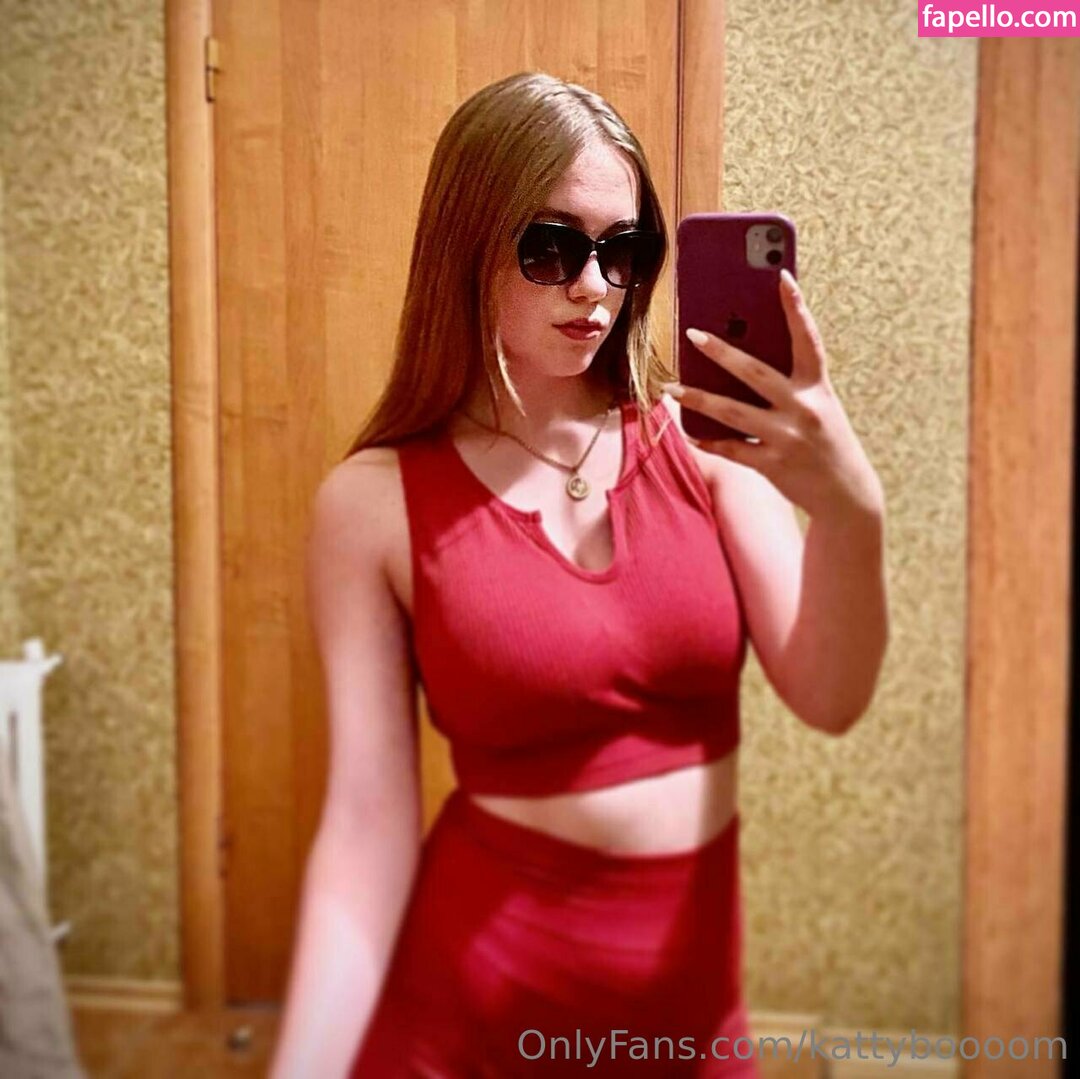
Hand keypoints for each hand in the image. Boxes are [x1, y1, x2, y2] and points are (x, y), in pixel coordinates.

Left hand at [662, 268, 883, 521]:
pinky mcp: (772, 465)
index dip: (796, 307)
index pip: (808, 340)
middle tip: (692, 334)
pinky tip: (689, 431)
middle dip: (721, 352)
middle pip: (755, 372)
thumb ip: (790, 385)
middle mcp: (804, 408)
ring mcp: (787, 438)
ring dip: (697, 398)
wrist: (846, 494)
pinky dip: (708, 440)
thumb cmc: (825, 441)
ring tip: (671, 388)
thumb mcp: (819, 407)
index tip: (781, 276)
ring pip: (732, 411)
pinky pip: (731, 449)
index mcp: (818, 387)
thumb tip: (740, 362)